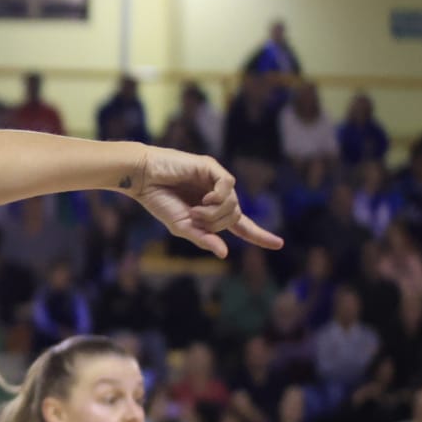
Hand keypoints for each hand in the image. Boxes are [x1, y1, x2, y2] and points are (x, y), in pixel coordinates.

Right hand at [132, 148, 282, 257]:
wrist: (143, 178)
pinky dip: (219, 196)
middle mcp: (217, 195)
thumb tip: (225, 254)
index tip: (278, 244)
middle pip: (235, 216)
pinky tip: (205, 199)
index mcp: (211, 211)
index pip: (242, 226)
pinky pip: (228, 186)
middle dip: (218, 223)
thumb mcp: (181, 227)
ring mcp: (216, 181)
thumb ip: (203, 238)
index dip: (259, 235)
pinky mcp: (211, 168)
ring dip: (215, 213)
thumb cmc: (158, 201)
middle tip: (195, 218)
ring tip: (194, 210)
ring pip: (233, 204)